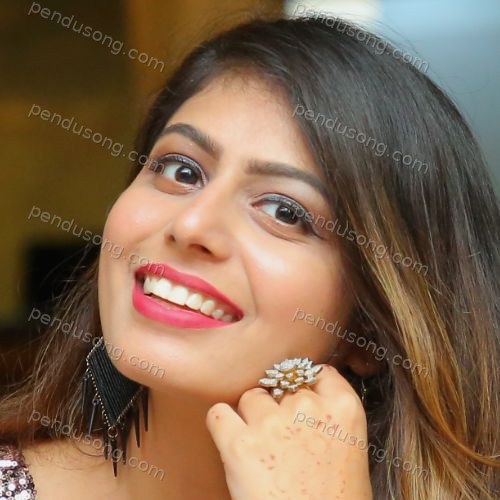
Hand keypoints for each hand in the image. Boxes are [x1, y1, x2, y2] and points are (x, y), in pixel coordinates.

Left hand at [206, 364, 372, 499]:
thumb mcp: (351, 448)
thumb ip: (329, 413)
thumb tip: (300, 392)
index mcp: (343, 408)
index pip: (318, 371)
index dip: (306, 385)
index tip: (300, 399)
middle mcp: (307, 407)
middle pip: (282, 384)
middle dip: (279, 406)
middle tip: (284, 441)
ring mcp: (271, 423)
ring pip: (251, 397)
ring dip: (252, 417)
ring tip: (262, 450)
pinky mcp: (239, 444)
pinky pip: (218, 414)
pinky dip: (221, 425)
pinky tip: (231, 441)